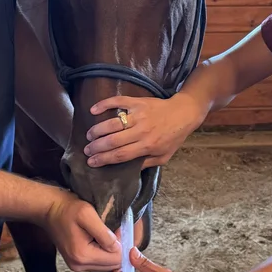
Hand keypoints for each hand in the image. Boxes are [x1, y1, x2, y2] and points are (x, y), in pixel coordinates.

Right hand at [43, 193, 121, 271]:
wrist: (49, 210)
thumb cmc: (68, 209)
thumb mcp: (88, 215)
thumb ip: (104, 234)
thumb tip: (118, 247)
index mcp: (83, 256)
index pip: (116, 259)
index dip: (122, 244)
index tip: (119, 228)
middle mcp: (79, 266)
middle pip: (112, 266)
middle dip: (119, 250)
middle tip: (117, 231)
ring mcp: (77, 266)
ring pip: (107, 266)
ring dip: (112, 253)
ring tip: (110, 235)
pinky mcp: (77, 263)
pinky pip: (99, 264)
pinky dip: (105, 254)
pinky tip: (102, 241)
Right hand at [84, 93, 203, 167]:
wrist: (183, 114)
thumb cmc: (173, 137)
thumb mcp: (164, 157)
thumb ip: (146, 164)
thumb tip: (128, 170)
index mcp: (147, 146)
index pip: (120, 155)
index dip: (104, 159)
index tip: (91, 162)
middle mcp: (141, 131)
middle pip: (113, 141)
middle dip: (96, 146)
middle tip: (87, 150)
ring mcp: (139, 115)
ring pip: (112, 123)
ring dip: (97, 130)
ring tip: (89, 135)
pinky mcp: (138, 102)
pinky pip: (118, 102)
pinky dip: (104, 104)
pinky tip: (93, 110)